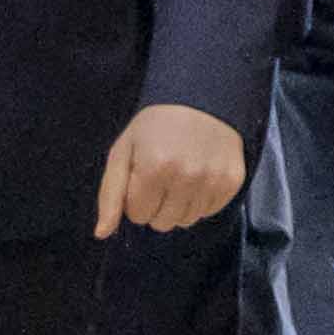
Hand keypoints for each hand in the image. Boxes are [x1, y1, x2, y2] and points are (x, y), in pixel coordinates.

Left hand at [93, 104, 248, 238]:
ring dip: (178, 205)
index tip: (143, 175)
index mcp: (154, 168)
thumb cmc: (155, 128)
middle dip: (156, 205)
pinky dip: (200, 200)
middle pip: (162, 223)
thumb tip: (101, 233)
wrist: (201, 101)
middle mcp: (186, 176)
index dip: (136, 197)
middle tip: (162, 176)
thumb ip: (110, 195)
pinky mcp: (232, 182)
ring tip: (180, 176)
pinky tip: (198, 176)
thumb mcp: (123, 152)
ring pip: (185, 221)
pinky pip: (208, 212)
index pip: (138, 215)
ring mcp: (212, 180)